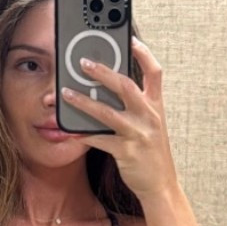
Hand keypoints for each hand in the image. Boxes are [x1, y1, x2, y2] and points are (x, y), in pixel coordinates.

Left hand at [61, 36, 179, 198]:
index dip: (143, 53)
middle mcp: (149, 116)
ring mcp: (138, 134)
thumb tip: (112, 88)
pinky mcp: (126, 152)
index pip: (154, 72)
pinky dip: (83, 134)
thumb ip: (137, 106)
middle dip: (102, 72)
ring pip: (106, 112)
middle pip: (125, 85)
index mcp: (156, 106)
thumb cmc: (152, 153)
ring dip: (83, 101)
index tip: (130, 39)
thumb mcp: (151, 125)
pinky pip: (99, 139)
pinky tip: (70, 130)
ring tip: (66, 94)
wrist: (161, 185)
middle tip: (83, 63)